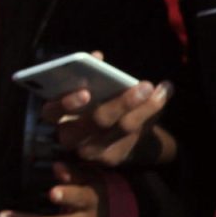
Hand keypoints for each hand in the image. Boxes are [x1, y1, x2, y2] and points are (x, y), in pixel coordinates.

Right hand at [42, 53, 175, 165]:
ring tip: (155, 89)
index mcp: (56, 115)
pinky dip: (151, 111)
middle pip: (97, 120)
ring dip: (142, 106)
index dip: (66, 102)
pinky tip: (163, 94)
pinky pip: (134, 134)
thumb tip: (97, 57)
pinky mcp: (111, 158)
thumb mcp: (88, 88)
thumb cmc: (93, 102)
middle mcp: (70, 137)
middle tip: (144, 86)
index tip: (86, 92)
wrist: (110, 135)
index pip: (52, 111)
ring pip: (121, 127)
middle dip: (122, 102)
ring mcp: (91, 151)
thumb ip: (90, 73)